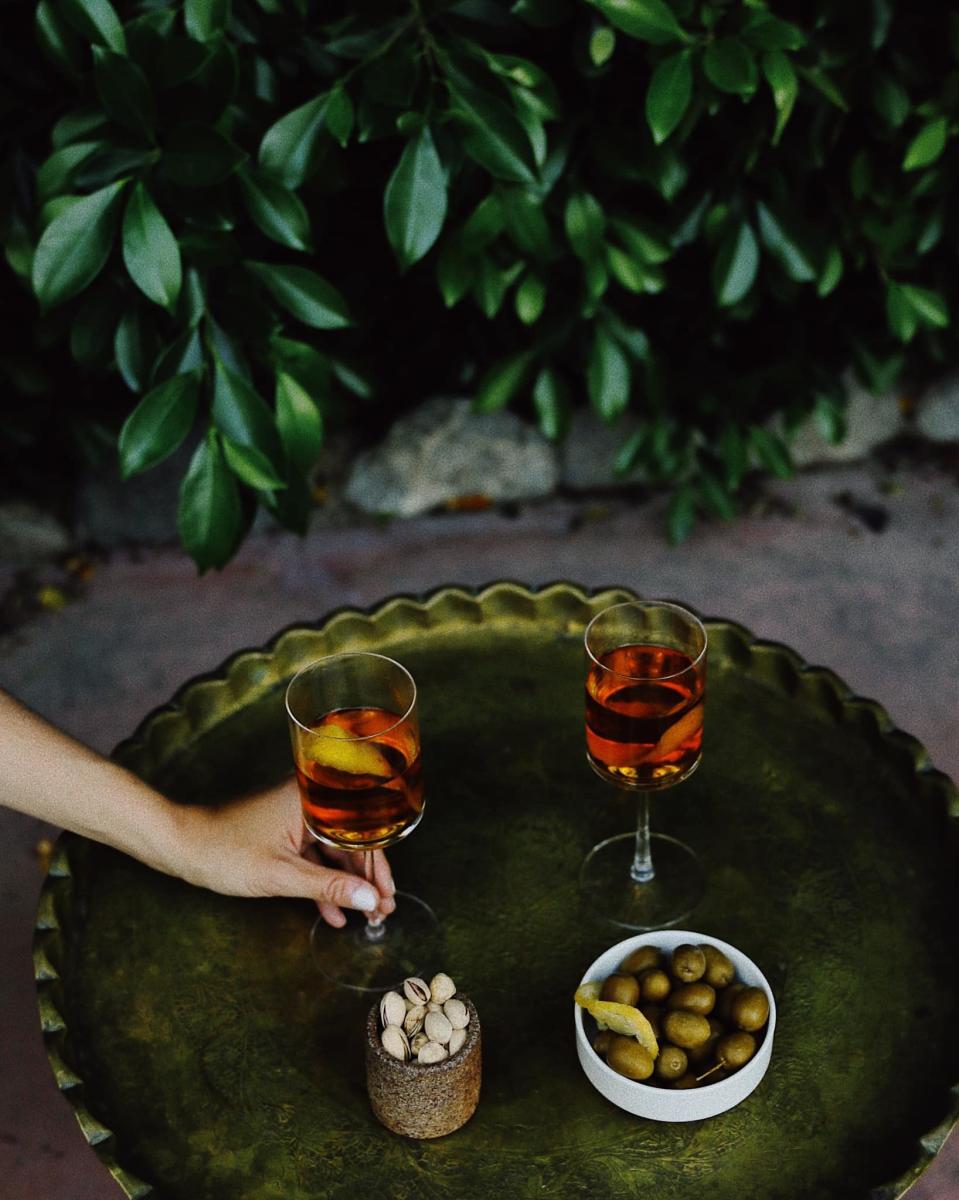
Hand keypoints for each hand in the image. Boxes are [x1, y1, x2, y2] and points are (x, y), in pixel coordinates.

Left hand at [178, 778, 395, 927]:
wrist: (182, 847)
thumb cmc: (226, 852)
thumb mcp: (281, 875)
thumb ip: (328, 887)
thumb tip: (371, 900)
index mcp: (312, 799)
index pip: (361, 834)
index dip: (378, 870)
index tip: (387, 898)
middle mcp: (309, 802)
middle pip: (352, 843)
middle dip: (367, 881)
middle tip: (382, 913)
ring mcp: (298, 818)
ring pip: (335, 853)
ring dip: (348, 886)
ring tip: (366, 916)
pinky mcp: (286, 834)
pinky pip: (316, 858)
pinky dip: (324, 884)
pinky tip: (336, 913)